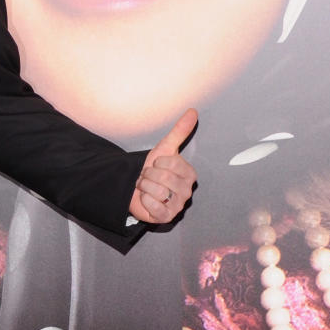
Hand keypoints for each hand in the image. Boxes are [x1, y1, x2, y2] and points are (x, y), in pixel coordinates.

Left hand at [129, 108, 197, 224]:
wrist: (137, 189)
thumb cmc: (153, 170)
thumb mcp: (164, 149)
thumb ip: (179, 132)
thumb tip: (192, 111)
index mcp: (189, 174)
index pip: (171, 163)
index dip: (156, 163)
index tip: (155, 166)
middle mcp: (187, 190)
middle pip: (163, 177)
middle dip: (148, 175)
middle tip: (147, 178)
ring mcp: (178, 205)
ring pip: (157, 191)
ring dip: (144, 187)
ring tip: (146, 187)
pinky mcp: (167, 217)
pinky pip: (153, 206)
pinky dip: (144, 200)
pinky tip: (146, 199)